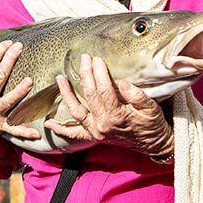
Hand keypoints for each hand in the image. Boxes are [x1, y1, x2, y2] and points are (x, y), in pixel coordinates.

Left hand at [43, 54, 173, 156]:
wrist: (153, 144)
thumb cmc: (152, 124)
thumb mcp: (151, 108)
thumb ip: (137, 96)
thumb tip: (123, 83)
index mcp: (116, 116)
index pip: (104, 89)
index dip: (99, 73)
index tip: (97, 59)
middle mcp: (102, 124)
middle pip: (89, 95)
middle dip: (85, 74)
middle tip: (84, 58)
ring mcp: (96, 131)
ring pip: (76, 111)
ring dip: (66, 94)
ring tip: (60, 78)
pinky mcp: (94, 135)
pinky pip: (74, 134)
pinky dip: (60, 129)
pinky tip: (49, 123)